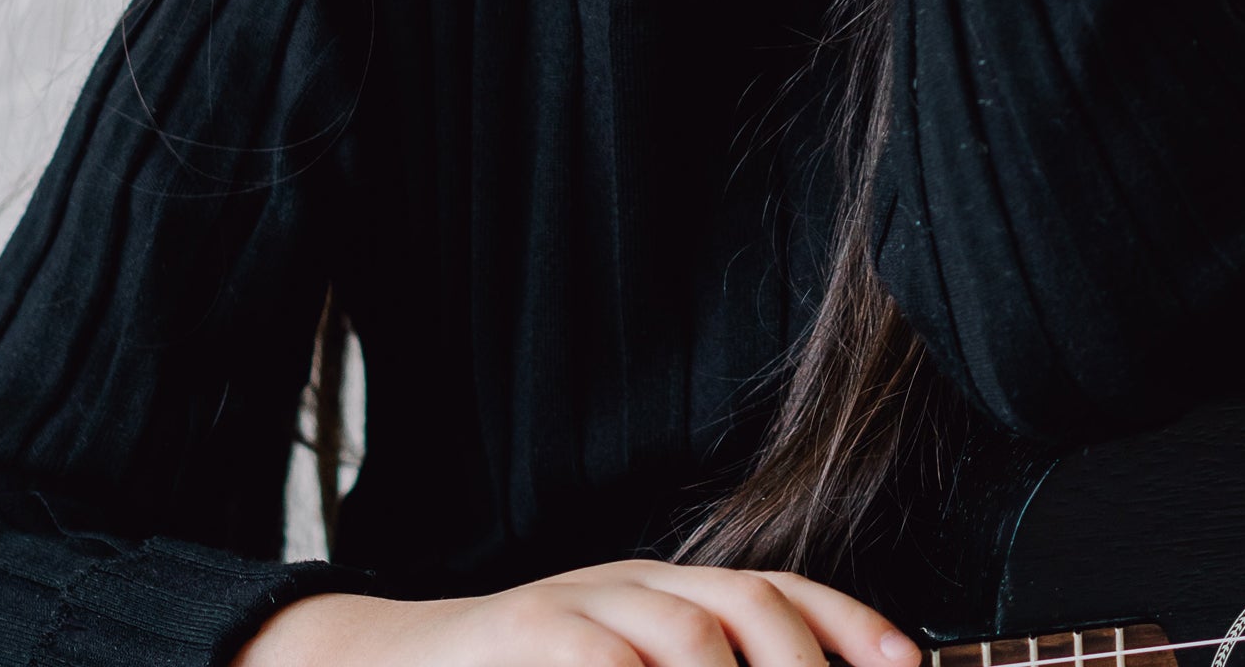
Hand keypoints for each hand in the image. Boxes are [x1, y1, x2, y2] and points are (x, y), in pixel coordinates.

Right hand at [231, 559, 921, 666]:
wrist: (395, 663)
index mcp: (668, 595)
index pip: (777, 590)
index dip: (849, 623)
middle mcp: (634, 586)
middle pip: (748, 606)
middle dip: (807, 665)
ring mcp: (580, 604)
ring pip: (689, 631)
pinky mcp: (526, 633)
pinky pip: (603, 659)